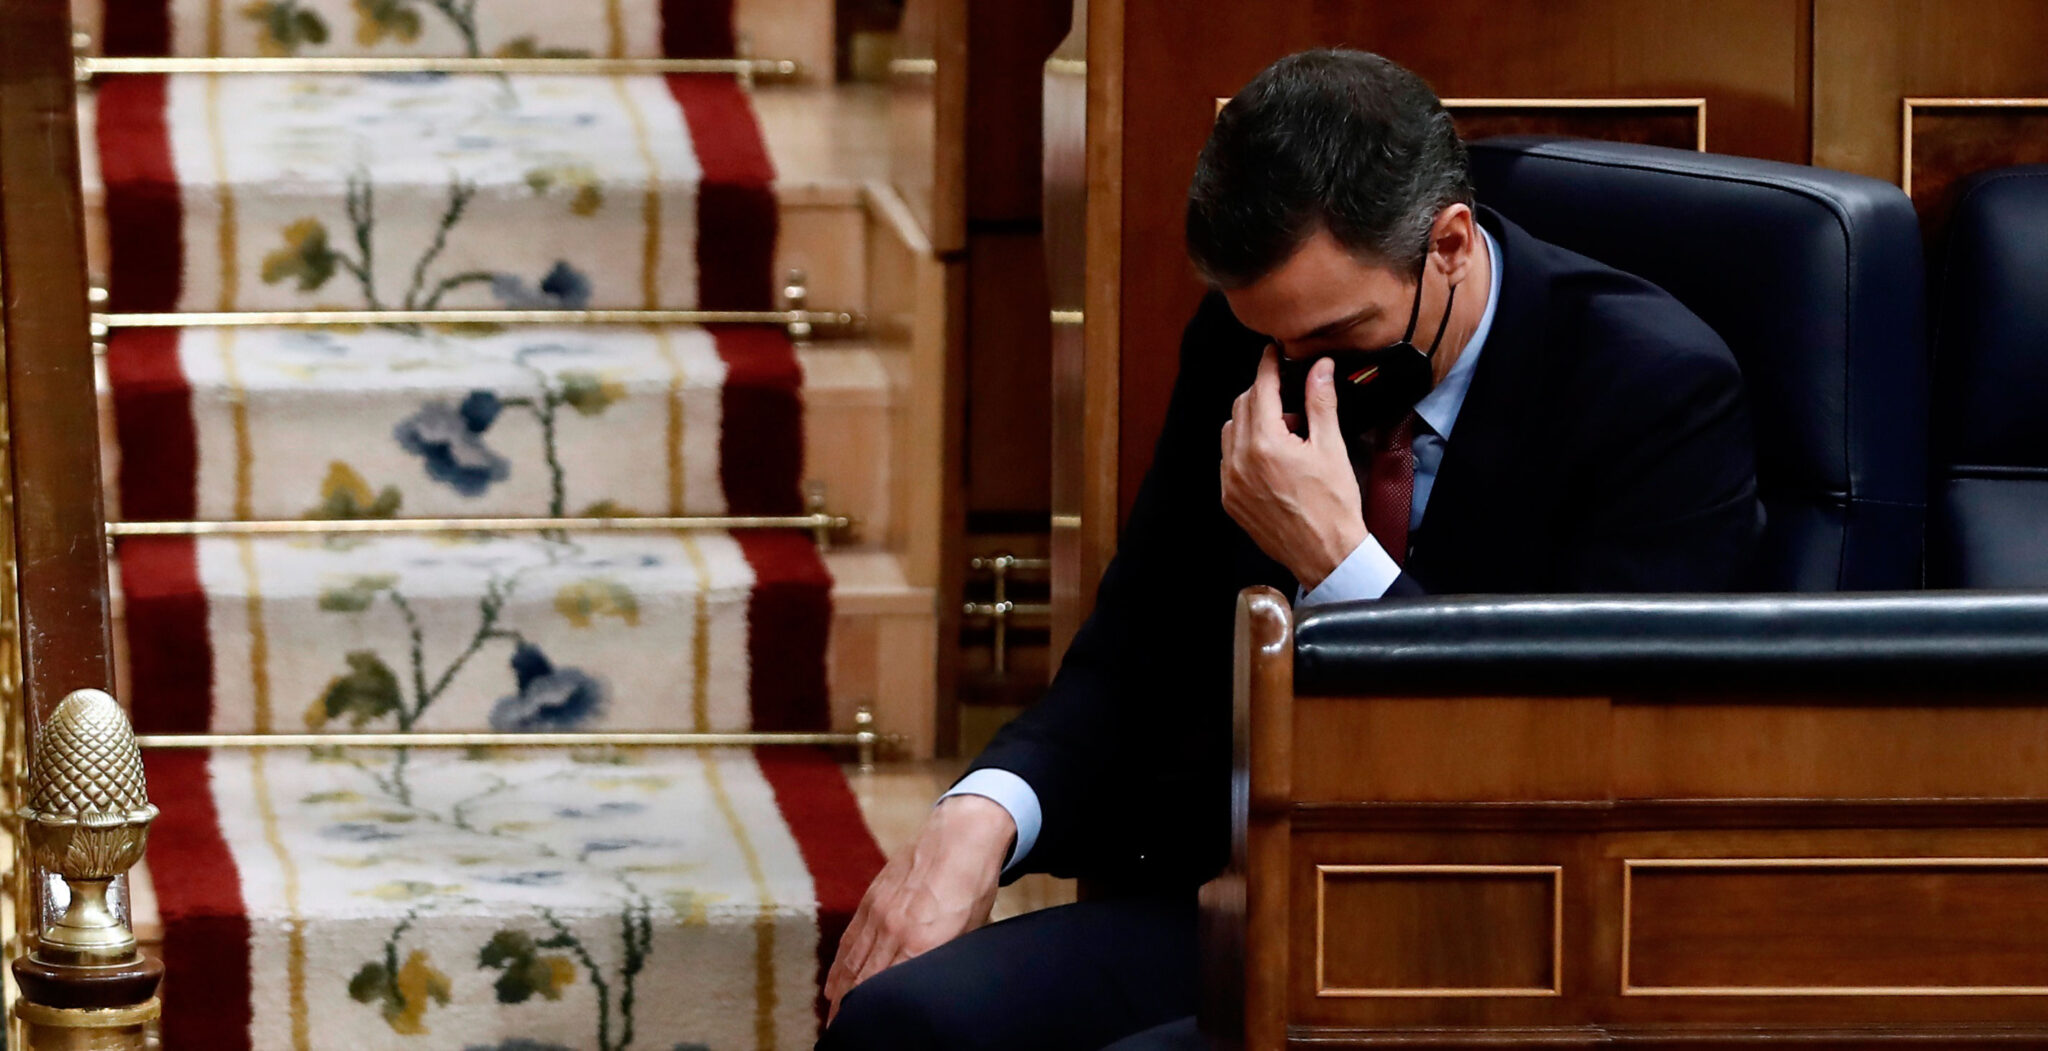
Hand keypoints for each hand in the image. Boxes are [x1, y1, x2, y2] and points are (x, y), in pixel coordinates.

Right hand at [822, 794, 1012, 1021]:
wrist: (960, 835)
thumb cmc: (974, 885)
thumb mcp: (972, 931)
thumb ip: (947, 959)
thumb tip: (935, 984)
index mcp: (921, 943)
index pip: (886, 990)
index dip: (871, 1013)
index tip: (862, 1030)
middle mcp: (893, 931)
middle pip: (862, 981)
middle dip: (849, 1011)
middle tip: (842, 1033)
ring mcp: (878, 913)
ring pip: (851, 963)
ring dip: (839, 993)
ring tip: (833, 1018)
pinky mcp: (872, 900)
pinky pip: (849, 940)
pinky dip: (839, 965)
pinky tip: (833, 984)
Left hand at [1220, 347, 1367, 589]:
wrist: (1325, 554)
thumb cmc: (1332, 506)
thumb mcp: (1331, 448)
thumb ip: (1320, 403)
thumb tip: (1319, 368)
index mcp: (1266, 444)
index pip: (1261, 389)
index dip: (1268, 366)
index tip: (1273, 353)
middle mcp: (1240, 461)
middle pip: (1242, 406)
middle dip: (1263, 393)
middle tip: (1289, 396)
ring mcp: (1231, 482)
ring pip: (1231, 430)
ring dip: (1252, 420)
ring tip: (1285, 433)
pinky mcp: (1229, 499)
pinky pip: (1228, 459)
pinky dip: (1243, 448)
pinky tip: (1271, 456)